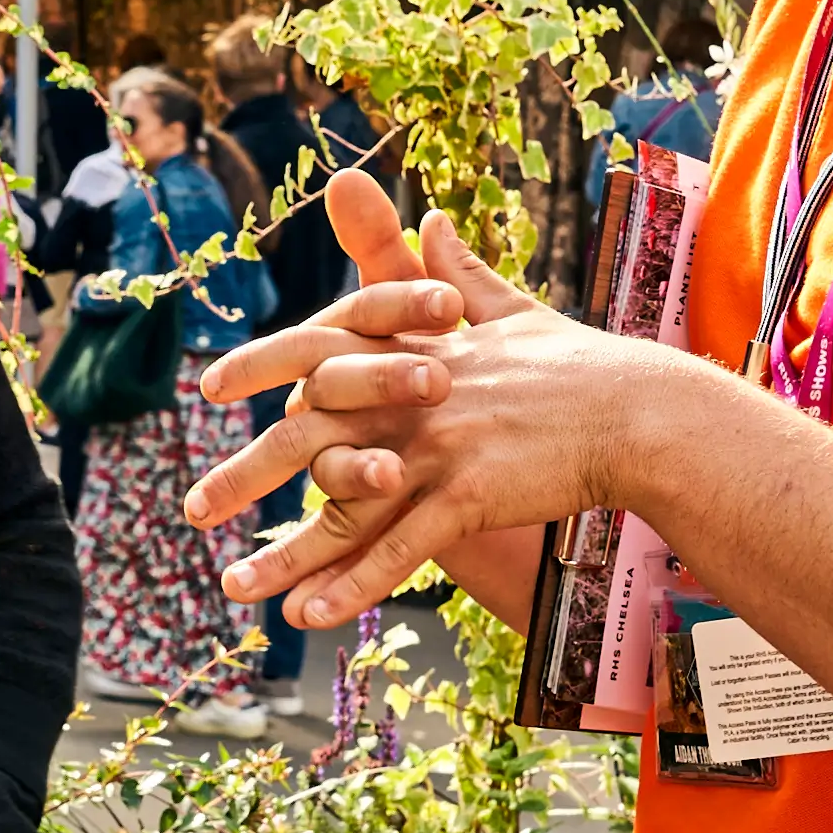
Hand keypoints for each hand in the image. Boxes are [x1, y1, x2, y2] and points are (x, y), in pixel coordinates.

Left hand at [183, 170, 683, 629]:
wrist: (640, 410)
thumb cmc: (581, 365)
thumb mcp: (511, 308)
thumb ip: (459, 271)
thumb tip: (434, 217)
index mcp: (413, 352)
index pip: (316, 350)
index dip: (261, 365)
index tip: (212, 384)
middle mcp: (411, 396)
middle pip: (306, 436)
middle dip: (243, 475)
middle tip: (192, 509)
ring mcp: (436, 445)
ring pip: (342, 506)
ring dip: (286, 554)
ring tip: (236, 588)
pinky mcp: (469, 493)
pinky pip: (399, 548)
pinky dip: (353, 584)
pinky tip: (311, 615)